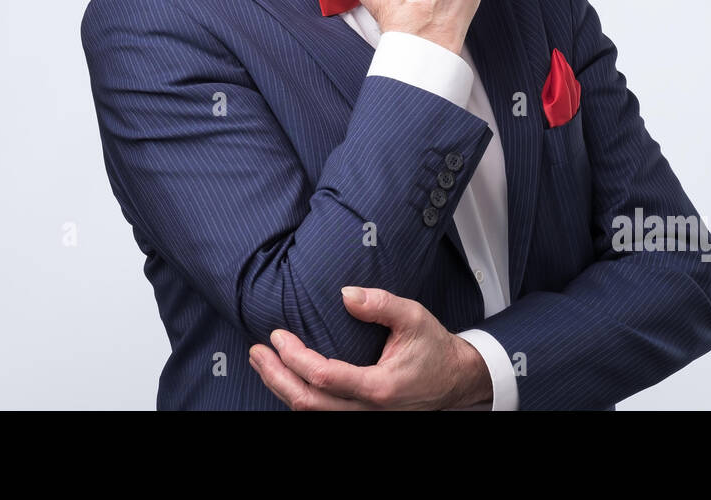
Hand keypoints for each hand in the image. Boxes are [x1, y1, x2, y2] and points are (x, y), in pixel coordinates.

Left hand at [248, 286, 492, 409]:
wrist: (455, 380)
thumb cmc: (434, 348)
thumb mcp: (414, 317)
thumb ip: (380, 304)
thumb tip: (345, 293)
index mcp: (380, 387)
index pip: (325, 378)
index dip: (295, 358)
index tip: (277, 336)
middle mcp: (368, 410)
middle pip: (308, 403)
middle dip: (276, 377)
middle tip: (256, 351)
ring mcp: (363, 417)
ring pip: (311, 412)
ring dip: (281, 387)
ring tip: (261, 362)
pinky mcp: (360, 416)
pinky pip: (321, 413)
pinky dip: (298, 395)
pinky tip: (284, 377)